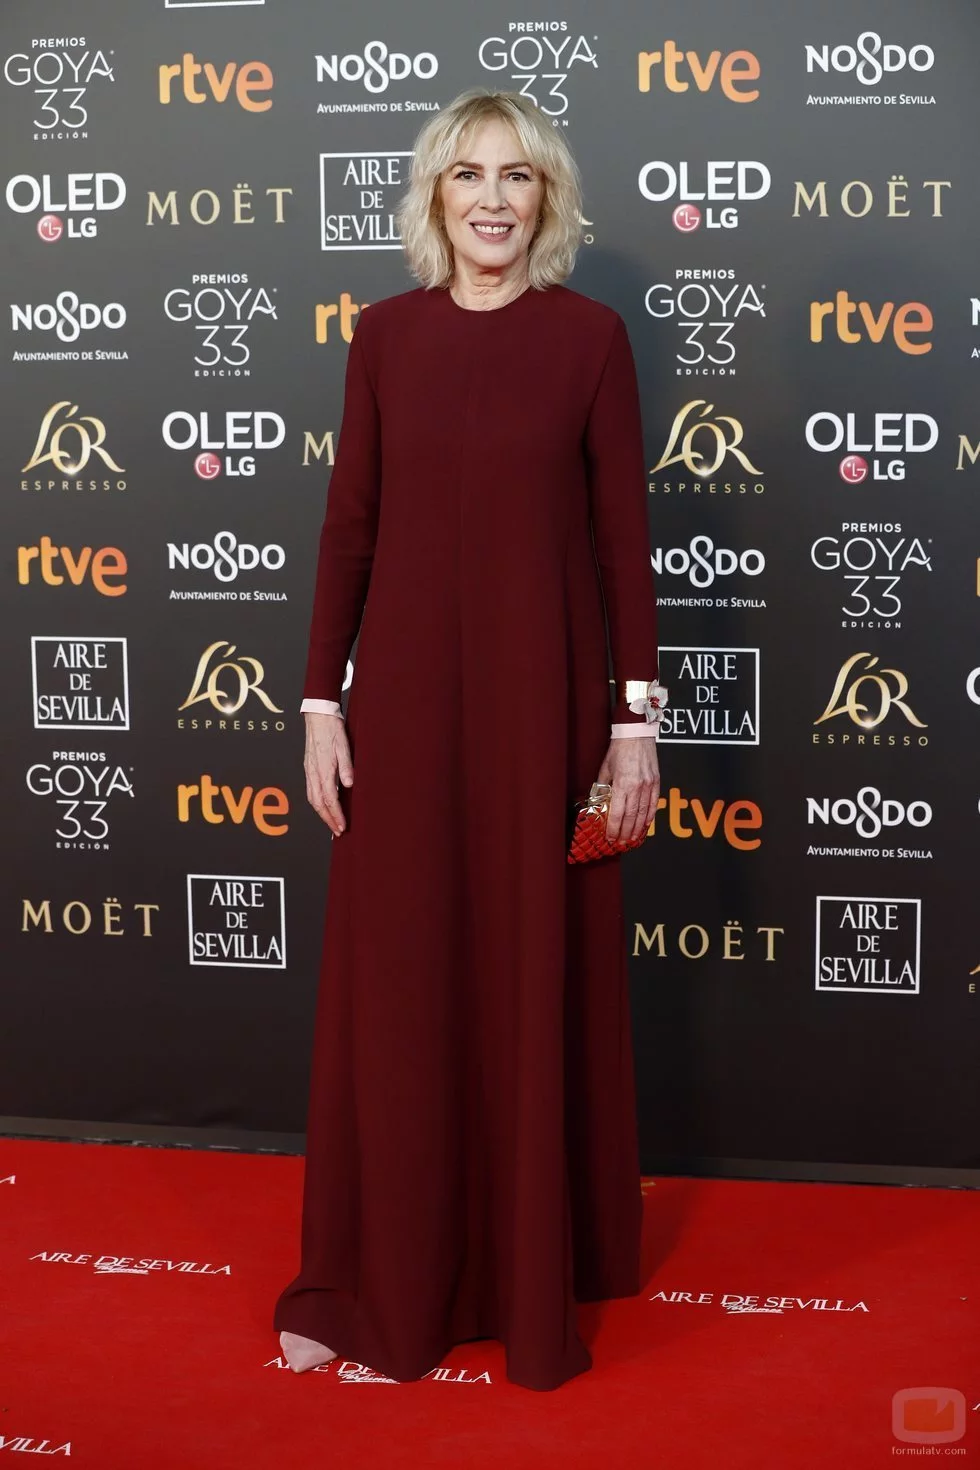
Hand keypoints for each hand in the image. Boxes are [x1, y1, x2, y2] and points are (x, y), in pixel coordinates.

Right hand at [304, 711, 352, 835]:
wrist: (318, 716)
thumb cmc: (333, 729)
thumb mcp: (344, 746)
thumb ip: (346, 766)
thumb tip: (349, 784)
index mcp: (323, 769)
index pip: (329, 799)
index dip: (336, 815)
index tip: (342, 827)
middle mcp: (313, 773)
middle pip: (318, 804)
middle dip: (328, 820)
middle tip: (338, 832)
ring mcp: (309, 771)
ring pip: (312, 799)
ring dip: (322, 814)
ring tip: (332, 824)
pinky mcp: (309, 768)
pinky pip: (310, 790)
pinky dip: (317, 803)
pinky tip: (323, 806)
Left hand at [596, 736, 660, 844]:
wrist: (637, 733)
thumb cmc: (619, 748)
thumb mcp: (605, 768)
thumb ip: (603, 786)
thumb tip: (599, 800)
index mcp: (623, 784)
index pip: (618, 813)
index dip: (614, 828)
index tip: (610, 837)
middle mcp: (637, 786)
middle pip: (632, 817)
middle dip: (625, 832)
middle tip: (620, 842)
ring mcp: (648, 785)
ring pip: (644, 813)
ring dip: (638, 828)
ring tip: (632, 838)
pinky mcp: (656, 781)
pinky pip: (653, 803)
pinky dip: (650, 816)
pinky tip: (645, 824)